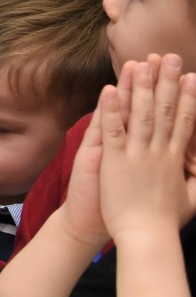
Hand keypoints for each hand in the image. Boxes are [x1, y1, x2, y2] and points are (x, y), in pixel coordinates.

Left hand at [97, 54, 195, 243]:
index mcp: (176, 160)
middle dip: (167, 82)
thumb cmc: (166, 223)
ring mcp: (137, 155)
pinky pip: (113, 129)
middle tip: (170, 57)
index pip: (185, 121)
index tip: (192, 77)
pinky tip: (109, 88)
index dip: (188, 98)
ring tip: (143, 62)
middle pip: (165, 110)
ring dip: (141, 86)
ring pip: (141, 114)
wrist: (146, 238)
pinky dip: (111, 108)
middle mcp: (159, 152)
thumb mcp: (191, 198)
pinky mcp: (114, 160)